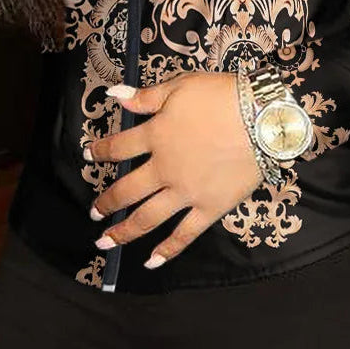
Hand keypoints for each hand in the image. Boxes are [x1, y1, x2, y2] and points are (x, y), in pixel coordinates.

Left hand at [85, 71, 265, 268]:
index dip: (101, 151)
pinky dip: (167, 250)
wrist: (261, 117)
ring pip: (148, 217)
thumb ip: (146, 96)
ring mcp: (186, 192)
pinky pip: (185, 234)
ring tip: (105, 242)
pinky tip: (151, 262)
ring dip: (124, 231)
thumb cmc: (222, 96)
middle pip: (127, 190)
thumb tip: (114, 96)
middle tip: (94, 212)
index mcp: (156, 136)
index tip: (88, 155)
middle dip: (107, 202)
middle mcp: (165, 168)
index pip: (119, 147)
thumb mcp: (181, 86)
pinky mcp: (210, 208)